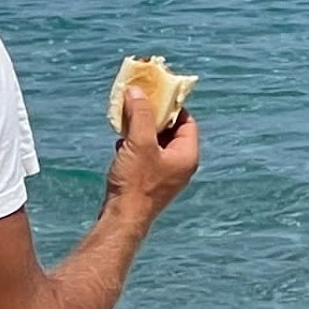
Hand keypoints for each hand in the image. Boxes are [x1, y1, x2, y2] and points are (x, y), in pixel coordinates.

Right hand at [102, 86, 198, 228]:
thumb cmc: (136, 182)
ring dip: (141, 130)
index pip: (187, 121)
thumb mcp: (139, 142)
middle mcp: (181, 165)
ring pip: (157, 143)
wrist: (123, 217)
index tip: (154, 95)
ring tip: (126, 122)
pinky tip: (121, 144)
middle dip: (153, 116)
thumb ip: (141, 114)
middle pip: (171, 131)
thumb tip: (138, 91)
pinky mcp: (150, 180)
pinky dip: (135, 145)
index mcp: (187, 155)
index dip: (172, 106)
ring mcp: (166, 174)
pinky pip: (147, 155)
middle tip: (137, 104)